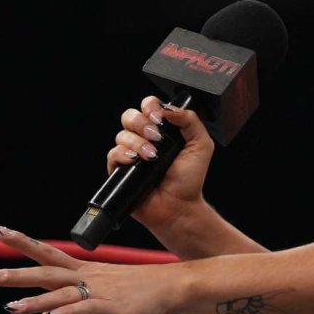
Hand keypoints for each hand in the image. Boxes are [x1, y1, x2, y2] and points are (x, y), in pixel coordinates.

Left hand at [0, 227, 180, 313]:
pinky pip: (82, 311)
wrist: (177, 286)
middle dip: (17, 274)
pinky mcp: (110, 308)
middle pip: (47, 272)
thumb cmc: (149, 290)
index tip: (0, 231)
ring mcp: (99, 292)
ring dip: (34, 301)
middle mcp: (88, 278)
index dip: (24, 243)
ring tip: (9, 307)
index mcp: (88, 271)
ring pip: (60, 295)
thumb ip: (81, 303)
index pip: (49, 254)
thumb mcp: (111, 292)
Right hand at [104, 94, 213, 235]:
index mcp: (161, 130)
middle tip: (156, 137)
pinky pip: (113, 153)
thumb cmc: (189, 180)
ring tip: (152, 157)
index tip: (159, 117)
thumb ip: (190, 121)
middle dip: (142, 123)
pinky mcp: (120, 170)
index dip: (150, 106)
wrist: (180, 207)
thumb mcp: (201, 145)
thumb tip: (169, 108)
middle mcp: (143, 139)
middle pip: (130, 116)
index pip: (148, 106)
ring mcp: (130, 154)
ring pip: (122, 134)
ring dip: (138, 142)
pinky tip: (136, 161)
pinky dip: (123, 154)